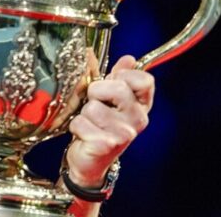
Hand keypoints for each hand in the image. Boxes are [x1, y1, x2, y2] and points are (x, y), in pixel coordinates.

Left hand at [65, 55, 154, 186]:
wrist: (90, 161)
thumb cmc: (100, 126)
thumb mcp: (111, 100)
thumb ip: (118, 77)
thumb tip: (129, 58)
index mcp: (141, 106)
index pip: (144, 80)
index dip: (124, 75)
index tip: (112, 82)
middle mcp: (138, 119)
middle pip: (116, 88)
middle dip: (96, 92)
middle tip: (95, 104)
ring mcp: (124, 133)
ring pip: (93, 106)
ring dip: (84, 113)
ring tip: (89, 123)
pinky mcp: (106, 144)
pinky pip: (80, 121)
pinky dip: (75, 126)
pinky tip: (83, 135)